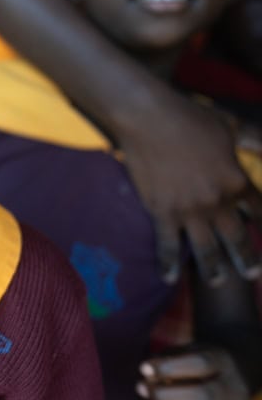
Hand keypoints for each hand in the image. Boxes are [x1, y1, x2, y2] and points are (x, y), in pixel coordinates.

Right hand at [119, 94, 261, 284]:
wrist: (149, 119)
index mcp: (237, 181)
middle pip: (237, 238)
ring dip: (213, 269)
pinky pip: (167, 246)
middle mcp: (218, 202)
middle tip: (252, 273)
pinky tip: (168, 278)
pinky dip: (168, 264)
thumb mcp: (230, 126)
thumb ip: (253, 138)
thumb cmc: (190, 117)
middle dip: (247, 258)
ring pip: (206, 250)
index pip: (258, 209)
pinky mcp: (162, 213)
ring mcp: (189, 211)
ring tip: (216, 282)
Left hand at [136, 345, 251, 399]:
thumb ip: (164, 365)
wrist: (229, 379)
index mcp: (222, 361)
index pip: (201, 363)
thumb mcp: (181, 355)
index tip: (143, 369)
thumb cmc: (193, 368)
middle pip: (206, 395)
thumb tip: (149, 381)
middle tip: (141, 391)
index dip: (170, 367)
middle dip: (168, 396)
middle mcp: (235, 387)